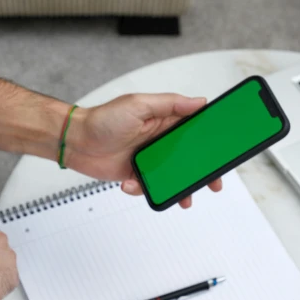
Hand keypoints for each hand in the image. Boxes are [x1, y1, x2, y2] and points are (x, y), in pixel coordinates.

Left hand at [64, 94, 222, 207]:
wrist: (74, 141)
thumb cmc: (102, 119)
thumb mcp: (139, 105)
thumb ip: (170, 104)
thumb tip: (199, 101)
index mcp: (164, 122)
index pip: (195, 131)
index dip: (211, 141)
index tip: (225, 152)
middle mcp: (159, 141)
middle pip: (189, 158)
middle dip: (202, 172)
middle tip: (213, 183)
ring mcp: (147, 159)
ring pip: (171, 177)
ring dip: (179, 188)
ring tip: (184, 198)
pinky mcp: (135, 174)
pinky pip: (148, 187)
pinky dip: (142, 189)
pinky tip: (130, 183)